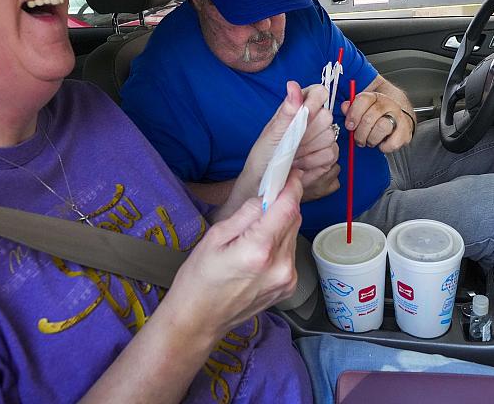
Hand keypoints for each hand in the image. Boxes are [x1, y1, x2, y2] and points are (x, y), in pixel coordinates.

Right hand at [164, 172, 302, 337]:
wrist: (199, 320)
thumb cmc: (199, 279)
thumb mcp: (214, 237)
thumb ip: (246, 214)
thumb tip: (266, 197)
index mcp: (258, 249)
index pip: (288, 208)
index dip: (292, 187)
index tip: (291, 174)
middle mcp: (279, 265)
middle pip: (294, 220)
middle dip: (283, 205)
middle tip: (266, 200)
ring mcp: (286, 278)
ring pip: (293, 235)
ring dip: (281, 225)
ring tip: (254, 232)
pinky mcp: (288, 286)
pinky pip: (290, 253)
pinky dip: (280, 244)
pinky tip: (259, 251)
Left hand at [225, 82, 334, 214]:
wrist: (264, 182)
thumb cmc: (264, 155)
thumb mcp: (272, 133)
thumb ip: (287, 111)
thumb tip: (292, 85)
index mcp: (299, 107)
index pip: (319, 92)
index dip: (315, 102)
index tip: (304, 114)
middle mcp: (313, 120)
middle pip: (327, 116)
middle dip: (308, 132)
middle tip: (291, 142)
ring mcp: (322, 138)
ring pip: (329, 137)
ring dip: (309, 150)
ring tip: (292, 155)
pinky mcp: (328, 156)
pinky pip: (330, 154)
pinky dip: (313, 162)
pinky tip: (300, 165)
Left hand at [341, 91, 413, 152]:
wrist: (399, 117)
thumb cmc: (377, 114)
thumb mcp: (363, 107)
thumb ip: (351, 107)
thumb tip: (345, 107)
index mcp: (376, 97)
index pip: (363, 100)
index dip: (353, 115)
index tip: (349, 126)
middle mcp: (389, 104)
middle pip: (369, 118)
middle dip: (360, 132)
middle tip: (357, 138)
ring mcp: (399, 117)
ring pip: (381, 128)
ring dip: (371, 139)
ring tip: (369, 141)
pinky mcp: (406, 132)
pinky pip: (392, 143)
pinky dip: (384, 147)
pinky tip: (381, 143)